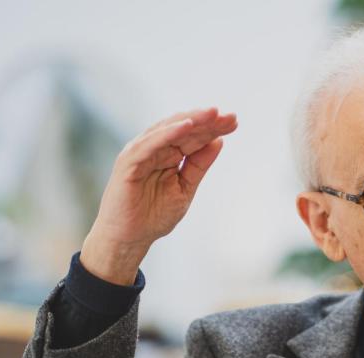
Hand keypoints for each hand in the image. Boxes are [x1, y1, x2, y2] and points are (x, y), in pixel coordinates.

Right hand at [81, 107, 237, 284]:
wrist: (129, 238)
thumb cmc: (153, 215)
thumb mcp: (185, 188)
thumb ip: (198, 166)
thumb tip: (218, 142)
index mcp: (168, 155)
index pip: (193, 137)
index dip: (213, 128)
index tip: (234, 122)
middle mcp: (154, 149)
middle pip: (183, 129)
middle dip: (207, 121)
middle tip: (230, 116)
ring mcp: (140, 153)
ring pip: (167, 130)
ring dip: (191, 121)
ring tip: (212, 114)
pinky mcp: (128, 162)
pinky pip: (150, 144)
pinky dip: (167, 133)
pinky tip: (186, 126)